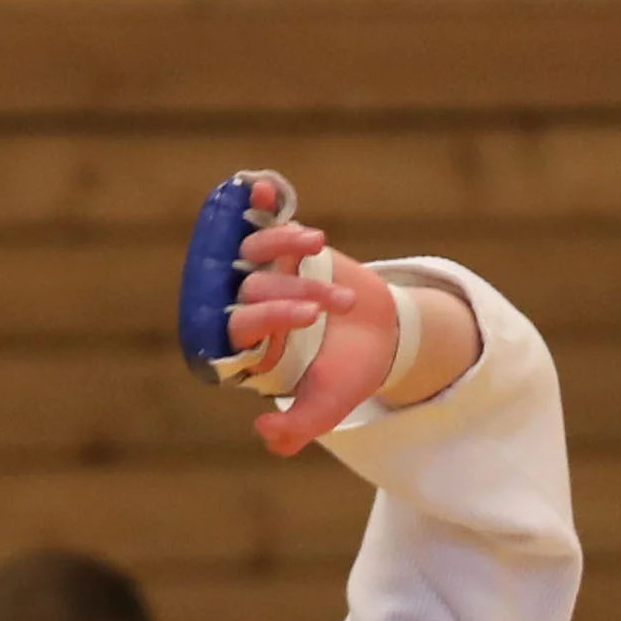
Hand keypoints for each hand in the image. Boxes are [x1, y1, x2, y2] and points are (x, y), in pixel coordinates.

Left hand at [222, 199, 403, 456]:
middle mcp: (248, 306)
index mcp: (250, 347)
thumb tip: (264, 431)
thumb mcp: (328, 408)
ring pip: (255, 250)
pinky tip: (262, 189)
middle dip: (290, 292)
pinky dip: (259, 206)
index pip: (238, 326)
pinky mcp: (281, 245)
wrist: (383, 337)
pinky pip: (260, 222)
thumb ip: (297, 429)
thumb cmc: (348, 374)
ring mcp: (262, 271)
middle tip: (334, 306)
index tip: (307, 318)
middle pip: (250, 288)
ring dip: (286, 245)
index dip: (265, 317)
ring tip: (320, 246)